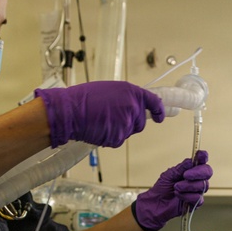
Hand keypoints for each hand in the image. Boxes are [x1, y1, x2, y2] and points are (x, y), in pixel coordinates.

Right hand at [37, 81, 164, 147]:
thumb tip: (134, 105)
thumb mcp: (110, 90)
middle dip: (130, 123)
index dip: (159, 111)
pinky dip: (109, 137)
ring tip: (101, 120)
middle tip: (113, 118)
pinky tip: (98, 128)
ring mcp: (127, 123)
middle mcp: (133, 107)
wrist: (71, 111)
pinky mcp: (118, 137)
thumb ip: (126, 97)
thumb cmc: (85, 98)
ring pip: (128, 132)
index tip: (160, 116)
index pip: (154, 102)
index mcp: (132, 92)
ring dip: (118, 129)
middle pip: (140, 122)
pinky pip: (118, 140)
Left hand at [132, 151, 211, 230]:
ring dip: (188, 186)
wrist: (156, 203)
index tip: (201, 156)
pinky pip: (198, 198)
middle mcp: (196, 179)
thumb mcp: (169, 174)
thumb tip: (191, 161)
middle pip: (207, 172)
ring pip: (203, 186)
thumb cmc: (162, 188)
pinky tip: (178, 195)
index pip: (202, 161)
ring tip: (176, 188)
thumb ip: (181, 168)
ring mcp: (197, 191)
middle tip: (185, 175)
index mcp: (190, 170)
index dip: (203, 157)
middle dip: (197, 173)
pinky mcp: (195, 202)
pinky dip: (187, 196)